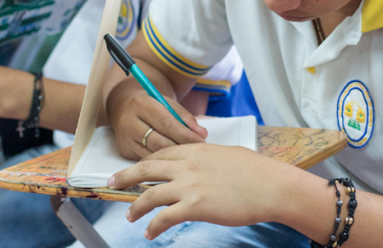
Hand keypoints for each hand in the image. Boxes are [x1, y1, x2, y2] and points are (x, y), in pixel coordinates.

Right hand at [107, 80, 207, 159]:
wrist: (124, 107)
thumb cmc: (152, 105)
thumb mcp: (167, 104)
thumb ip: (185, 117)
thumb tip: (202, 134)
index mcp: (142, 104)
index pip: (166, 123)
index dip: (185, 134)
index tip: (201, 140)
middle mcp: (130, 121)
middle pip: (159, 141)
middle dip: (181, 147)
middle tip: (197, 150)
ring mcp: (125, 138)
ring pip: (153, 153)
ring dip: (173, 156)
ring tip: (187, 154)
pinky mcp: (124, 150)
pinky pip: (147, 159)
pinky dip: (162, 160)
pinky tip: (173, 159)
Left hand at [110, 144, 299, 239]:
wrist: (271, 186)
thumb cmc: (257, 171)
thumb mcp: (229, 154)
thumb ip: (210, 158)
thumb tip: (205, 162)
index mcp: (195, 150)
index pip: (161, 153)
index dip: (145, 163)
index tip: (135, 169)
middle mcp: (188, 165)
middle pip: (146, 169)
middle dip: (125, 177)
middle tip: (111, 183)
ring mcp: (190, 185)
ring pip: (150, 195)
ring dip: (135, 207)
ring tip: (129, 216)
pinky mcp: (195, 206)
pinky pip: (164, 218)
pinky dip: (153, 227)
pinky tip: (150, 233)